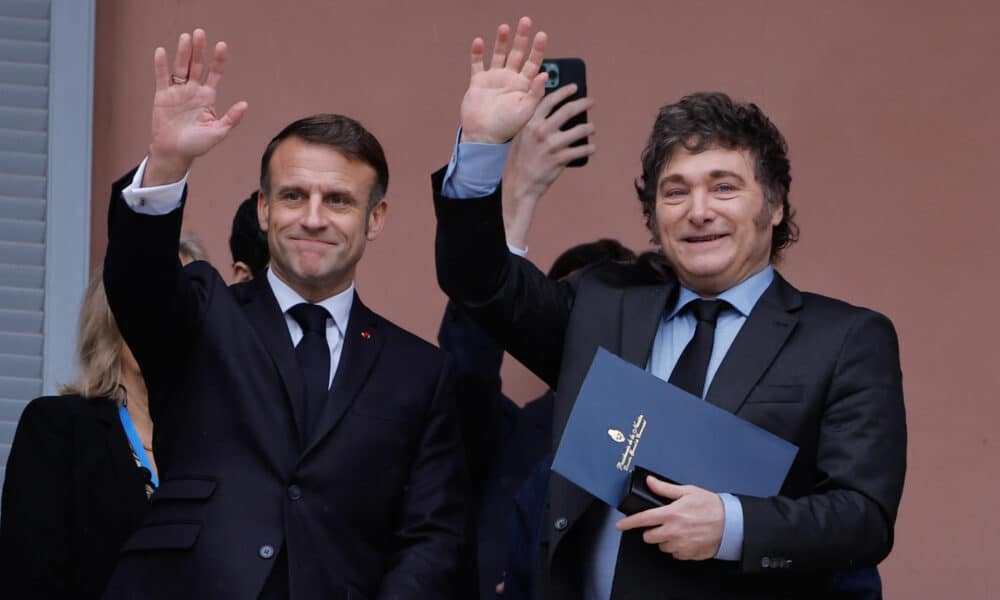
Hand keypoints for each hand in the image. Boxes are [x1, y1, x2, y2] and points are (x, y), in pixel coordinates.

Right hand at [145, 29, 247, 185]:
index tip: (222, 45)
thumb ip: (231, 118)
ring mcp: (178, 92)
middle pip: (197, 66)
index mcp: (208, 97)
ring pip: (180, 67)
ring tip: (186, 37)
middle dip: (200, 50)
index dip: (218, 60)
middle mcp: (193, 91)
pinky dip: (161, 65)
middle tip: (201, 33)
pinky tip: (162, 52)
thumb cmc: (198, 144)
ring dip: (183, 53)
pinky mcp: (162, 96)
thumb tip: (245, 104)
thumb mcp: (218, 132)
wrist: (175, 153)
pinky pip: (162, 77)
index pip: (214, 73)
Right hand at [460, 17, 547, 143]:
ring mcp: (493, 79)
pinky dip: (477, 53)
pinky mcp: (478, 83)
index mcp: (524, 86)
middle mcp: (510, 79)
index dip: (538, 49)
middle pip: (517, 54)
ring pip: (498, 55)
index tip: (542, 34)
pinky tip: (479, 42)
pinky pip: (477, 64)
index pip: (533, 63)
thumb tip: (544, 74)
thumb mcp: (526, 111)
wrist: (484, 137)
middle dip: (522, 38)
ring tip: (504, 27)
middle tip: (526, 21)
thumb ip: (536, 92)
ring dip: (501, 41)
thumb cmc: (508, 128)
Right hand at [502, 84, 595, 247]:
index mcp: (530, 123)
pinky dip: (589, 149)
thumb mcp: (521, 136)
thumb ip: (534, 122)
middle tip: (591, 102)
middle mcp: (541, 132)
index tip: (575, 87)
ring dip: (589, 127)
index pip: (550, 100)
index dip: (564, 91)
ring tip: (592, 128)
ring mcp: (551, 146)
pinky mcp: (560, 160)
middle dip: (583, 103)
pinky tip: (592, 148)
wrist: (520, 184)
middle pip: (568, 111)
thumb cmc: (521, 159)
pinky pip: (581, 150)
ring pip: (579, 130)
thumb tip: (556, 110)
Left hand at [615, 476, 724, 560]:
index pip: (642, 519)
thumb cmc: (711, 506)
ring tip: (679, 529)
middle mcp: (673, 531)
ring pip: (661, 546)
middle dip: (652, 530)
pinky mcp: (687, 554)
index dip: (628, 523)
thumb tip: (650, 482)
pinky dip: (677, 547)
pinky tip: (686, 537)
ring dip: (665, 539)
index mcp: (670, 514)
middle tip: (663, 523)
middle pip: (649, 536)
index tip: (620, 525)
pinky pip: (674, 553)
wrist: (731, 524)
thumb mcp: (688, 491)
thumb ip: (665, 489)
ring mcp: (680, 544)